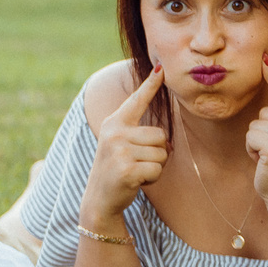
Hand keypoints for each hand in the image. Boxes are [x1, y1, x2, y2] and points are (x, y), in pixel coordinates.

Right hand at [80, 63, 166, 233]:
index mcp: (114, 123)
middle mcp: (115, 133)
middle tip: (137, 162)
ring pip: (162, 152)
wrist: (100, 199)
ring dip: (156, 166)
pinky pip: (158, 169)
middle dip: (157, 152)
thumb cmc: (116, 169)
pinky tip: (137, 181)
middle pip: (160, 134)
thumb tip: (167, 140)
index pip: (136, 100)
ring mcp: (120, 151)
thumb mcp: (120, 145)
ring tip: (136, 171)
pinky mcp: (127, 169)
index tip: (161, 68)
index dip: (150, 84)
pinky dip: (153, 178)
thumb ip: (137, 134)